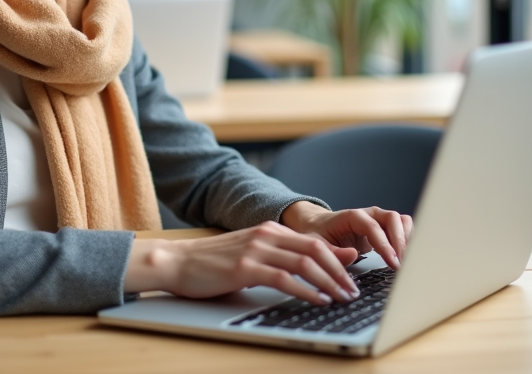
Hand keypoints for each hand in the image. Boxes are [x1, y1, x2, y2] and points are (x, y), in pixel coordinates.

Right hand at [125, 222, 361, 304]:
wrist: (177, 262)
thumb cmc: (213, 263)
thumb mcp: (253, 254)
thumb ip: (282, 256)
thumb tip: (311, 265)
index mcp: (270, 230)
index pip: (314, 241)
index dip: (338, 260)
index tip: (353, 278)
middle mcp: (266, 235)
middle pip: (316, 249)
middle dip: (340, 272)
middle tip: (353, 291)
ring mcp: (256, 249)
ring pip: (305, 263)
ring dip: (329, 282)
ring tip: (342, 298)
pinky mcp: (246, 267)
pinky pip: (285, 278)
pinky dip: (306, 290)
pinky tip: (317, 300)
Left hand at [279, 201, 412, 269]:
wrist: (317, 226)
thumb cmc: (317, 234)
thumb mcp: (317, 245)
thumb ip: (332, 252)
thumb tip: (352, 255)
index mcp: (351, 216)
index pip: (374, 226)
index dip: (385, 244)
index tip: (393, 262)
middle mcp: (368, 215)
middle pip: (393, 219)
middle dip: (400, 241)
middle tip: (402, 263)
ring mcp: (377, 220)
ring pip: (401, 221)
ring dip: (407, 239)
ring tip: (407, 260)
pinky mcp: (383, 229)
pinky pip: (402, 228)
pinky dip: (408, 239)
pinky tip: (407, 255)